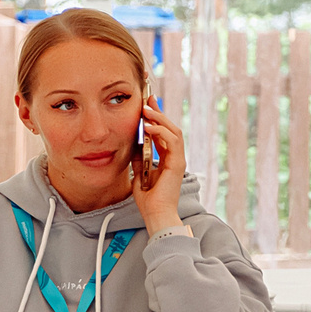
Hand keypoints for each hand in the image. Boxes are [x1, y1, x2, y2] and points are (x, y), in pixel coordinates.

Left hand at [132, 100, 186, 232]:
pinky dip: (160, 132)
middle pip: (170, 128)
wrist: (155, 213)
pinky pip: (172, 142)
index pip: (163, 132)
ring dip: (159, 119)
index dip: (155, 117)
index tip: (146, 104)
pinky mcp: (178, 164)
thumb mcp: (139, 172)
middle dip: (158, 112)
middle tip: (148, 99)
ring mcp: (178, 159)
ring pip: (173, 131)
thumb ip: (139, 158)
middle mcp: (174, 156)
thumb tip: (133, 143)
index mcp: (166, 157)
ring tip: (146, 110)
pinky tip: (148, 127)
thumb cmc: (148, 197)